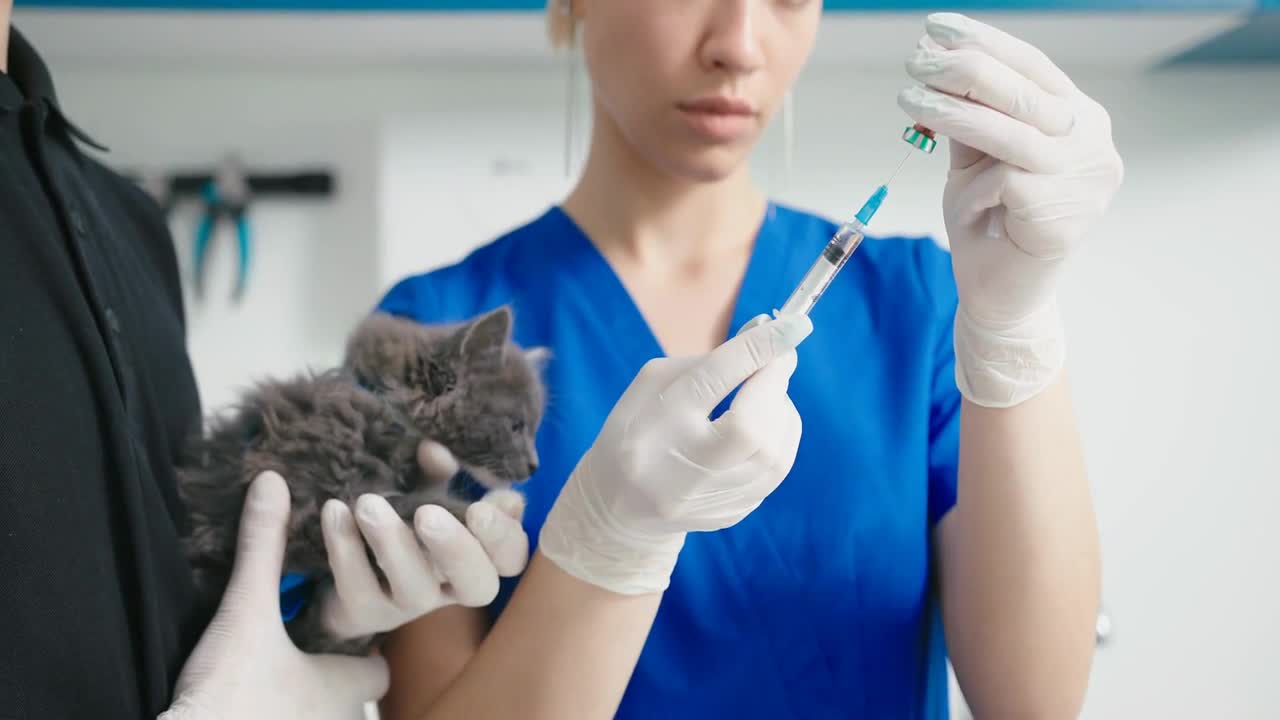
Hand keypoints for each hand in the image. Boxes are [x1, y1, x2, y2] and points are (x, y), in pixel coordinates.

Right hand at [160, 472, 388, 719]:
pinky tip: (253, 708)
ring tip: (279, 682)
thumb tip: (272, 481)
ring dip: (308, 706)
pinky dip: (281, 719)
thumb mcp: (245, 612)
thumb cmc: (230, 692)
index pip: (379, 671)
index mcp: (344, 685)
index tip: (349, 635)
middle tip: (308, 654)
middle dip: (337, 681)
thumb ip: (262, 549)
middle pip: (354, 701)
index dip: (368, 653)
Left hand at [315, 453, 528, 640]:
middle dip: (456, 550)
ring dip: (392, 544)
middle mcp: (452, 586)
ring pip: (414, 588)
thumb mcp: (430, 494)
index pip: (510, 558)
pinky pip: (358, 588)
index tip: (479, 507)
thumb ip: (439, 474)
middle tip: (427, 514)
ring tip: (368, 505)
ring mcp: (410, 605)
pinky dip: (345, 549)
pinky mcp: (366, 613)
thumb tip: (433, 450)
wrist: (349, 571)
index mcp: (479, 557)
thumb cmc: (405, 524)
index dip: (502, 537)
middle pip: (478, 586)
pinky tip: (335, 511)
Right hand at [538, 313, 811, 594]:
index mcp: (652, 427)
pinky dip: (780, 438)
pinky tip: (765, 424)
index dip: (756, 351)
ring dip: (782, 411)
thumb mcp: (653, 385)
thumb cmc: (637, 428)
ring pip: (773, 454)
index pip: (710, 383)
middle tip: (780, 358)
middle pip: (749, 428)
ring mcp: (706, 501)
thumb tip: (768, 336)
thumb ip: (710, 360)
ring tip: (767, 392)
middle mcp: (678, 471)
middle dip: (775, 384)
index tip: (792, 325)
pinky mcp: (730, 516)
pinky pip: (775, 472)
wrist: (616, 506)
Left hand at [897, 12, 1123, 407]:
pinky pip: (1001, 179)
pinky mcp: (1061, 214)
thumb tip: (937, 57)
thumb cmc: (988, 223)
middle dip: (962, 69)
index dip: (984, 42)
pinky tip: (968, 208)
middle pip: (1021, 90)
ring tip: (908, 97)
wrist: (998, 295)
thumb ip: (967, 113)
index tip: (936, 26)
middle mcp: (1092, 142)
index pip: (1033, 66)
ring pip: (1008, 130)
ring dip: (951, 111)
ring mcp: (1084, 178)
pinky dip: (972, 188)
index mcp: (1079, 119)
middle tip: (915, 60)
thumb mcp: (974, 157)